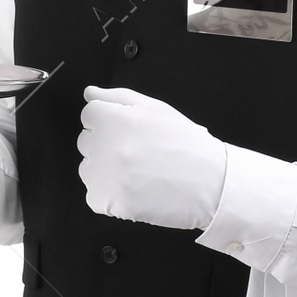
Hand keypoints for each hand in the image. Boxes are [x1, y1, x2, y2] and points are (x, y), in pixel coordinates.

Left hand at [77, 86, 226, 229]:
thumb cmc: (187, 145)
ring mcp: (105, 176)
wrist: (210, 183)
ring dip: (105, 173)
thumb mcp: (155, 109)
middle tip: (139, 154)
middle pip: (86, 143)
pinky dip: (110, 198)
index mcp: (114, 117)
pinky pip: (95, 198)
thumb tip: (89, 93)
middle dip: (107, 147)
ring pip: (88, 171)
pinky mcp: (109, 203)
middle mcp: (105, 145)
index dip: (111, 123)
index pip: (89, 116)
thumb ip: (116, 98)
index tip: (131, 133)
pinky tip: (135, 190)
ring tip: (138, 173)